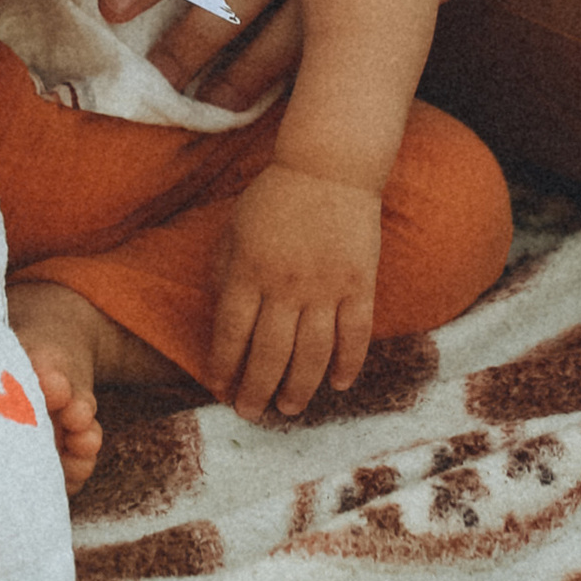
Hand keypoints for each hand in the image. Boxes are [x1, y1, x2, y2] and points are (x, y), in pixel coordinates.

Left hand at [209, 164, 381, 420]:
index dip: (224, 366)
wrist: (328, 167)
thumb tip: (222, 322)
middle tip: (252, 413)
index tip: (221, 389)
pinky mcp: (359, 284)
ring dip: (300, 387)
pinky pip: (355, 335)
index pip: (231, 332)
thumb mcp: (235, 230)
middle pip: (270, 353)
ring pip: (312, 354)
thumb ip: (225, 273)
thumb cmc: (274, 198)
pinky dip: (348, 364)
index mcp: (249, 270)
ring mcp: (326, 287)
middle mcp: (285, 285)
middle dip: (257, 390)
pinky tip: (339, 385)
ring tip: (289, 408)